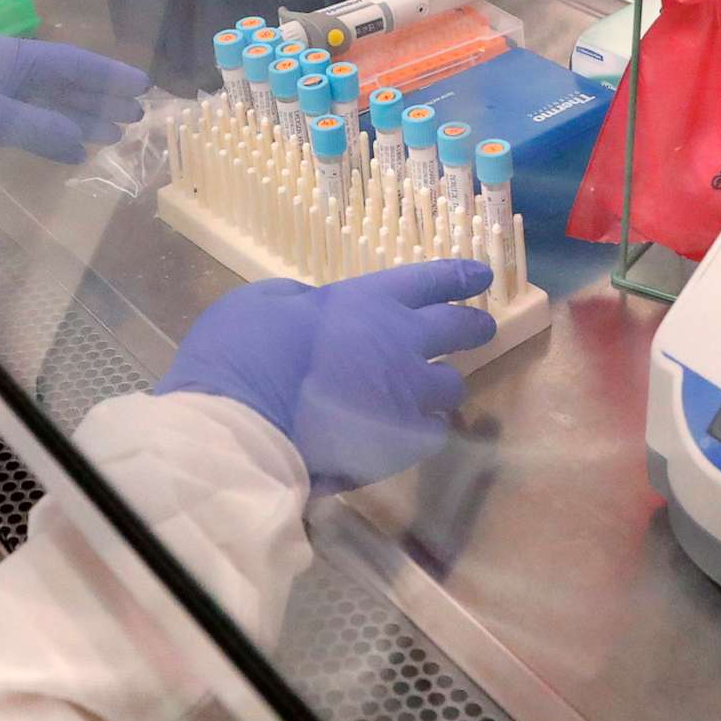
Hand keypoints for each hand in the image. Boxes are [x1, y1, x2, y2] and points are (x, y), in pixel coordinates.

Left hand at [0, 34, 148, 189]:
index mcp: (1, 56)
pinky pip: (24, 122)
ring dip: (78, 117)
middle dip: (98, 97)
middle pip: (59, 81)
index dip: (105, 75)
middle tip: (137, 117)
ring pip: (43, 103)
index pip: (66, 62)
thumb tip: (83, 140)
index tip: (142, 87)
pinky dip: (51, 132)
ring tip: (113, 133)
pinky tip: (67, 146)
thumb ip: (34, 126)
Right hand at [154, 260, 496, 493]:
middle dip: (474, 327)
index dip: (459, 277)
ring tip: (431, 393)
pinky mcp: (402, 443)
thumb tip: (317, 310)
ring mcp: (406, 395)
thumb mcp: (265, 300)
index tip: (481, 277)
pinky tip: (408, 433)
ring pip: (451, 386)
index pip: (431, 280)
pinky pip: (433, 433)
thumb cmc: (239, 352)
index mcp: (367, 299)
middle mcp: (400, 341)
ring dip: (442, 385)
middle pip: (459, 329)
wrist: (239, 423)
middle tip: (480, 330)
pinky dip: (424, 430)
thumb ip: (303, 300)